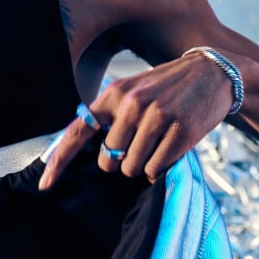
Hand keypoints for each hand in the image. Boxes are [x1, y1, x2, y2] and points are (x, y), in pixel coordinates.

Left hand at [37, 52, 234, 188]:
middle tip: (141, 143)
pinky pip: (156, 170)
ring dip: (144, 164)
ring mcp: (157, 118)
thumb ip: (112, 115)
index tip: (45, 184)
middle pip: (110, 160)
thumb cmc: (168, 87)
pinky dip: (160, 168)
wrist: (212, 74)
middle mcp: (132, 105)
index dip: (60, 160)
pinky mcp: (180, 133)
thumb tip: (96, 150)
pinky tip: (171, 147)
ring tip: (159, 141)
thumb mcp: (135, 89)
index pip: (79, 131)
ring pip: (133, 168)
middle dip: (122, 160)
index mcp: (115, 94)